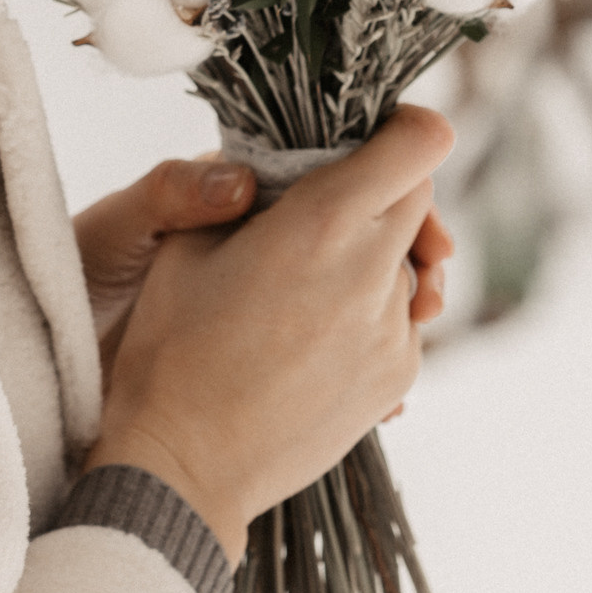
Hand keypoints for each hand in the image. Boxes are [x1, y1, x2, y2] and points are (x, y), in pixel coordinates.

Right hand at [81, 105, 454, 563]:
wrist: (185, 466)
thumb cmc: (171, 349)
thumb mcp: (187, 244)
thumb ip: (249, 189)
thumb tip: (285, 166)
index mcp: (321, 224)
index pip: (420, 145)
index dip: (405, 126)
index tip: (378, 134)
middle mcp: (371, 272)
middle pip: (419, 198)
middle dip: (383, 187)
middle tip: (327, 204)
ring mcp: (392, 331)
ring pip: (411, 261)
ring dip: (375, 254)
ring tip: (311, 281)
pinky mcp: (398, 376)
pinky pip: (403, 319)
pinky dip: (372, 310)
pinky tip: (315, 332)